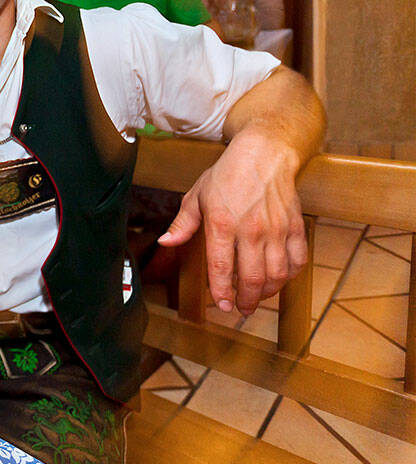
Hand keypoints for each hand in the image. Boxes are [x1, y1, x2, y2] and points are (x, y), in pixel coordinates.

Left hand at [158, 134, 307, 314]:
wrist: (264, 154)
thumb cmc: (227, 174)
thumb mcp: (197, 195)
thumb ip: (183, 223)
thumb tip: (165, 242)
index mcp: (222, 223)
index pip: (222, 267)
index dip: (221, 291)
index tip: (221, 305)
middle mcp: (251, 229)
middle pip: (253, 277)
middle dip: (247, 300)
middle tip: (242, 309)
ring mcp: (276, 229)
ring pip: (277, 274)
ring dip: (268, 292)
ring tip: (258, 298)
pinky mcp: (295, 227)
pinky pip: (298, 260)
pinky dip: (290, 275)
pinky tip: (280, 279)